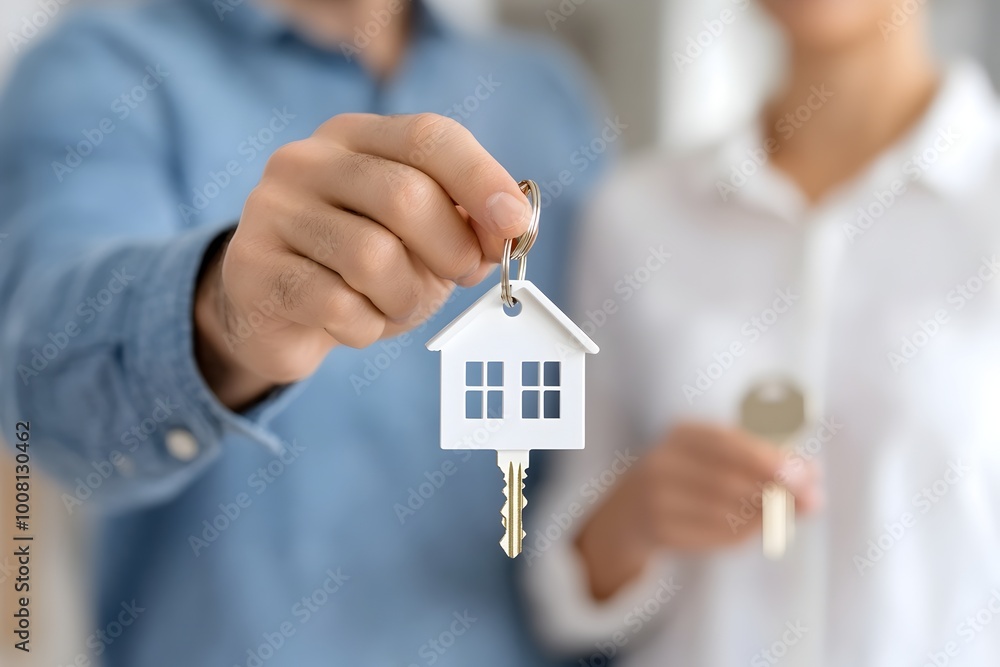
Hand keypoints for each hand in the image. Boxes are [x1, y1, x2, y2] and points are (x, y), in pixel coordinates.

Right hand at [194, 113, 531, 408]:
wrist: (275, 311)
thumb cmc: (361, 268)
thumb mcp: (422, 238)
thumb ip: (465, 222)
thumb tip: (512, 224)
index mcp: (356, 137)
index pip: (428, 137)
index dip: (481, 180)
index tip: (514, 224)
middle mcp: (307, 161)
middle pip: (405, 196)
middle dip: (449, 250)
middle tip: (456, 276)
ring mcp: (272, 212)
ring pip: (372, 257)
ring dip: (406, 297)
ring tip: (396, 304)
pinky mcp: (252, 269)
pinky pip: (336, 305)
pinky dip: (366, 327)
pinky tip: (355, 323)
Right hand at [575, 422, 821, 599]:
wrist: (629, 511)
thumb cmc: (688, 475)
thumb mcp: (712, 454)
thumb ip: (760, 458)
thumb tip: (811, 473)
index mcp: (680, 434)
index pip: (727, 442)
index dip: (768, 458)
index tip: (806, 472)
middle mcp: (663, 463)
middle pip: (728, 479)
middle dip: (776, 491)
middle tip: (812, 500)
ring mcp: (657, 500)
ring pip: (725, 511)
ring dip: (766, 515)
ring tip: (789, 514)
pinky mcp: (661, 532)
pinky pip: (715, 535)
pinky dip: (745, 533)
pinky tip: (761, 527)